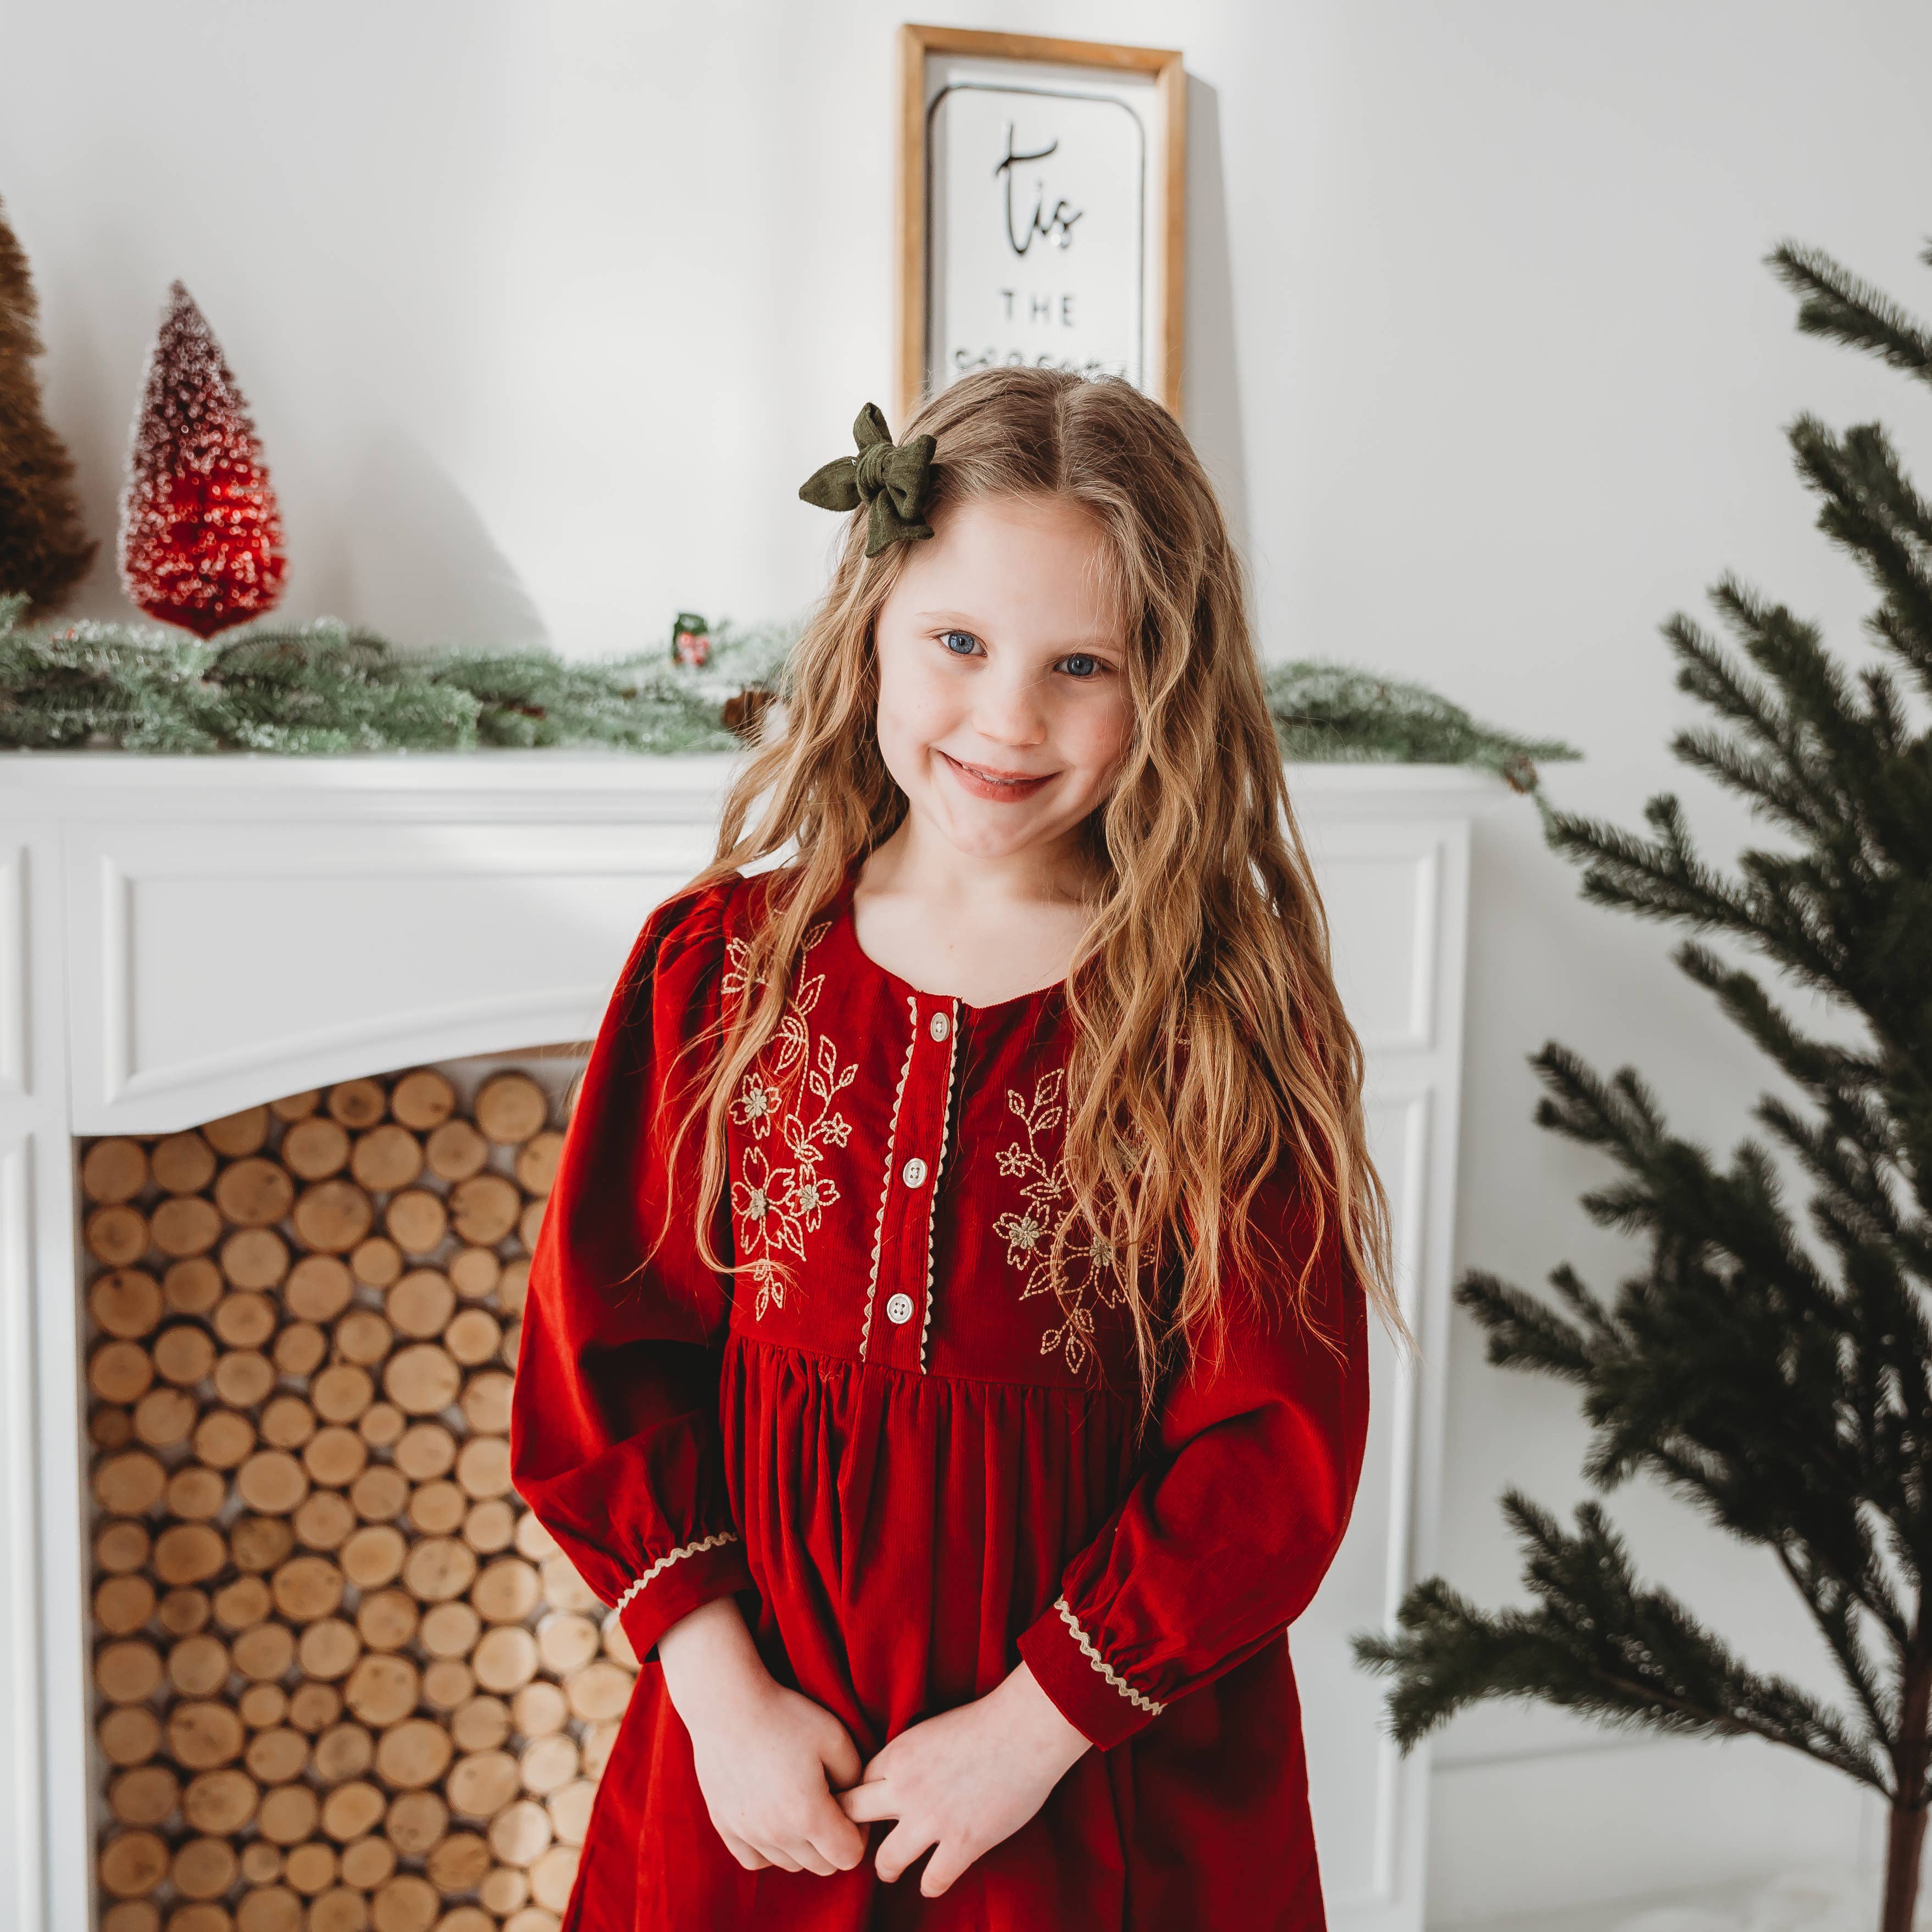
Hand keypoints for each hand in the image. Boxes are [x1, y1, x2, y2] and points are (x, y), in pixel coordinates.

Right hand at [658, 1596, 866, 1875]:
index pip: (849, 1857)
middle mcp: (777, 1835)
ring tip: (800, 1803)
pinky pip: (755, 1860)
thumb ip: (855, 1778)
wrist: (727, 1705)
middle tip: (829, 1803)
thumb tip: (856, 1803)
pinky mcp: (725, 1826)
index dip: (860, 1834)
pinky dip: (770, 1849)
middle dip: (834, 1841)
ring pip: (790, 1865)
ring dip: (803, 1845)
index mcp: (808, 1815)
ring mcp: (747, 1834)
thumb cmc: (786, 1715)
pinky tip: (774, 1817)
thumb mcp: (836, 1738)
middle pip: (821, 1866)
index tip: (851, 1805)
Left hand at [835, 1662, 1089, 1896]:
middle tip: (859, 1843)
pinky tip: (932, 1880)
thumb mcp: (930, 1730)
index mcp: (898, 1753)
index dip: (858, 1799)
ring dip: (887, 1868)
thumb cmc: (986, 1721)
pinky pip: (932, 1881)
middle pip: (852, 1817)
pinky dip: (930, 1884)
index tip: (864, 1812)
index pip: (856, 1784)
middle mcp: (906, 1787)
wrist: (1027, 1728)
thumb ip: (908, 1758)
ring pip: (886, 1860)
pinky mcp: (963, 1842)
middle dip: (851, 1832)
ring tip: (890, 1870)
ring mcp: (933, 1818)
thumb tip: (894, 1780)